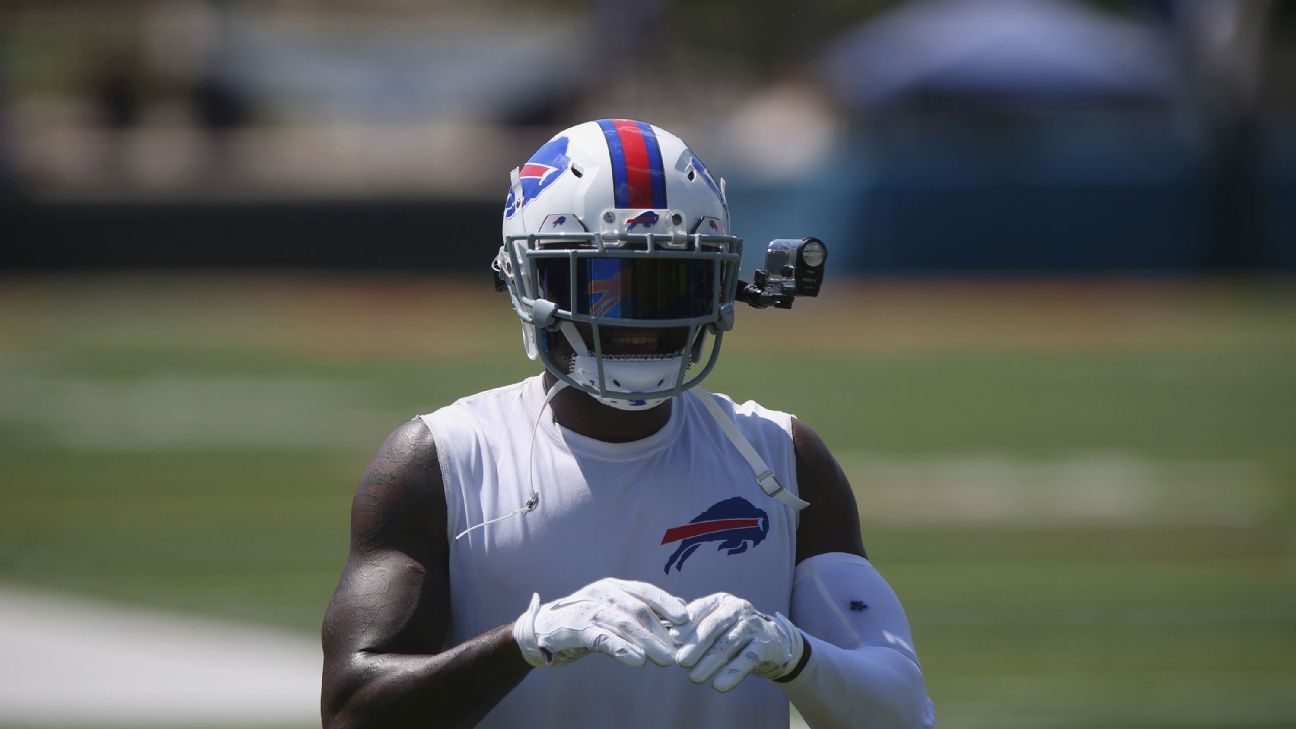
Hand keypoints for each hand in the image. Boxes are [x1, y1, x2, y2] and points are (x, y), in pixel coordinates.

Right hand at [512, 577, 689, 668]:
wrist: (543, 629)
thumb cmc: (586, 619)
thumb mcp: (614, 609)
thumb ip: (643, 608)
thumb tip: (682, 606)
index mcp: (615, 586)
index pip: (646, 591)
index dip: (667, 603)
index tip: (687, 619)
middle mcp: (603, 592)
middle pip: (638, 610)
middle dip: (661, 632)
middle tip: (679, 651)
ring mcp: (588, 609)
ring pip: (623, 624)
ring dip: (648, 643)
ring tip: (665, 660)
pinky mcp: (576, 629)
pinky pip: (603, 639)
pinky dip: (622, 649)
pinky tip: (637, 661)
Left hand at [674, 592, 803, 692]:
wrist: (771, 643)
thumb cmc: (731, 634)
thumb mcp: (713, 625)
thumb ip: (691, 627)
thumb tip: (666, 634)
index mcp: (721, 601)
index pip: (701, 609)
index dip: (686, 624)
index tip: (672, 639)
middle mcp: (738, 608)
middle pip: (713, 626)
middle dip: (695, 645)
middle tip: (680, 662)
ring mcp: (753, 625)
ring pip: (729, 643)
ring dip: (710, 662)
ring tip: (695, 678)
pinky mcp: (765, 645)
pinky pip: (747, 660)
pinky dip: (732, 674)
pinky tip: (719, 686)